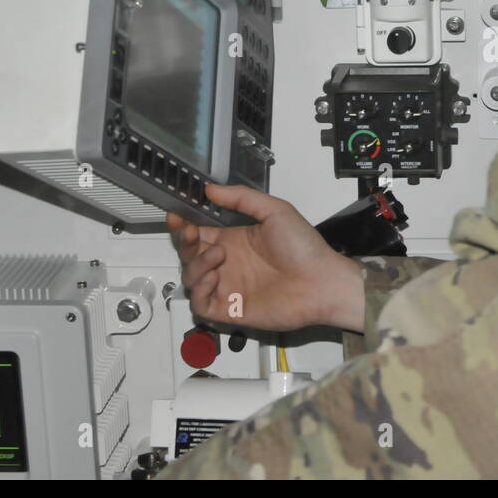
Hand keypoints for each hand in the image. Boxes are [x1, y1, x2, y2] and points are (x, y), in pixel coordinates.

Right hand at [167, 184, 364, 332]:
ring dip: (196, 264)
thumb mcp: (275, 211)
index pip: (198, 233)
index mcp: (235, 241)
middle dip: (183, 242)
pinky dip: (199, 290)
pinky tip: (214, 277)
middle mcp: (228, 264)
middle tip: (189, 232)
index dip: (183, 226)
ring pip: (190, 278)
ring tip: (218, 256)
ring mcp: (228, 286)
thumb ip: (242, 198)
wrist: (321, 282)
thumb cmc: (305, 249)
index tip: (176, 216)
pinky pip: (199, 304)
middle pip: (189, 254)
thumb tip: (211, 189)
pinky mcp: (230, 309)